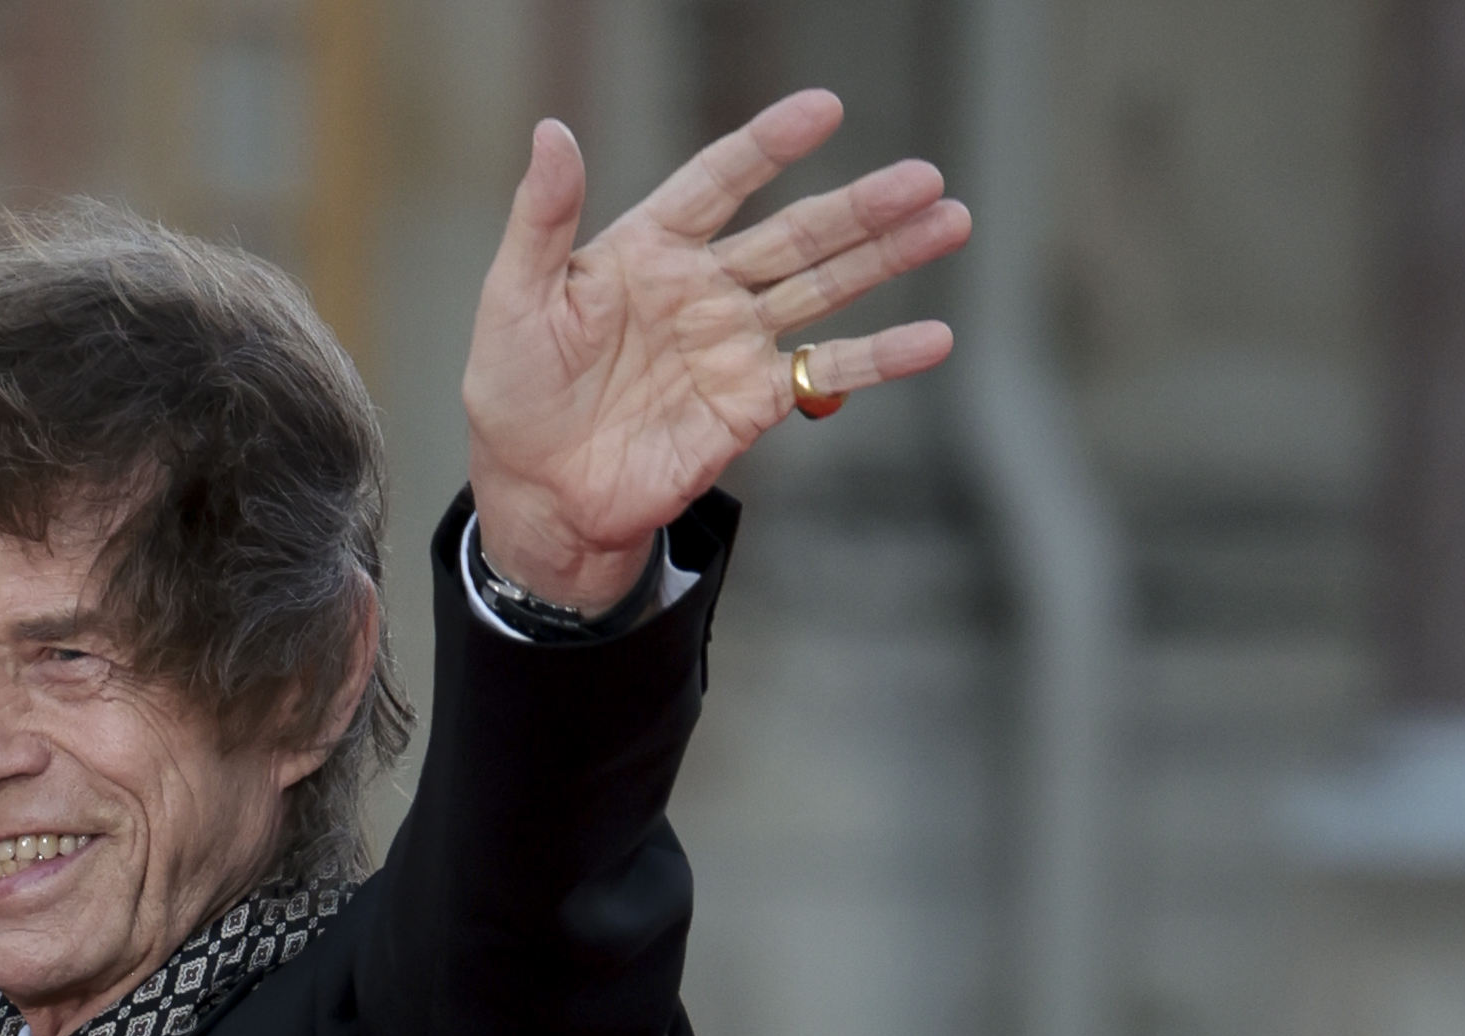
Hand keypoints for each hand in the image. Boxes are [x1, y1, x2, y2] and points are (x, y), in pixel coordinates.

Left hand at [463, 88, 970, 609]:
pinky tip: (933, 338)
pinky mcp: (752, 403)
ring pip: (825, 289)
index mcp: (647, 249)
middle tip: (923, 177)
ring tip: (950, 221)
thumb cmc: (514, 394)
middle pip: (795, 233)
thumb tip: (552, 131)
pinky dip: (882, 357)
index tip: (822, 109)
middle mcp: (702, 287)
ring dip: (888, 258)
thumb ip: (542, 218)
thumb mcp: (515, 300)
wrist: (536, 496)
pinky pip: (826, 373)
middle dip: (861, 206)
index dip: (768, 146)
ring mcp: (733, 344)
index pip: (719, 182)